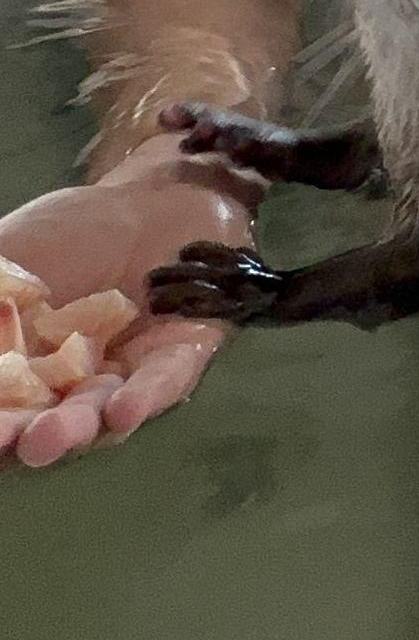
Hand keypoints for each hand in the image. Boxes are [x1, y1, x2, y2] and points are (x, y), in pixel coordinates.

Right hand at [0, 137, 253, 466]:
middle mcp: (69, 387)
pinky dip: (143, 397)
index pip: (1, 404)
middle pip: (41, 421)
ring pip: (98, 413)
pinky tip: (123, 409)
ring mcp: (123, 377)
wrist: (155, 198)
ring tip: (51, 438)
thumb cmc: (74, 232)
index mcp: (21, 367)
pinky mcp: (178, 360)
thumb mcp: (10, 255)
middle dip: (24, 435)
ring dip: (76, 426)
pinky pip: (162, 383)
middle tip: (10, 441)